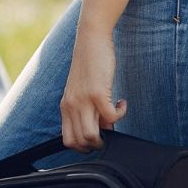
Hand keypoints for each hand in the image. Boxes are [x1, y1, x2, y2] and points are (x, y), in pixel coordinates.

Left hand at [60, 27, 126, 151]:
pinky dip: (120, 114)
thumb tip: (103, 130)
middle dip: (97, 144)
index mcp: (65, 106)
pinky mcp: (97, 93)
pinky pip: (111, 117)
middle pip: (79, 142)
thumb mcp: (82, 91)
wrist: (91, 40)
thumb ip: (88, 110)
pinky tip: (122, 102)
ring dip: (107, 135)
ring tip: (115, 117)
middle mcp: (70, 105)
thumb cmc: (89, 66)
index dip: (84, 146)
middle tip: (110, 130)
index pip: (68, 140)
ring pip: (91, 136)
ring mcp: (82, 100)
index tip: (98, 135)